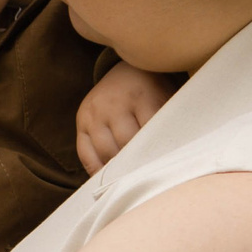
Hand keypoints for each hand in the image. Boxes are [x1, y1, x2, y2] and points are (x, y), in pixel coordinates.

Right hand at [75, 61, 177, 175]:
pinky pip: (85, 154)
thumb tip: (170, 160)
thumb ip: (167, 125)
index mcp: (140, 96)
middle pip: (126, 145)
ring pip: (106, 152)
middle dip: (137, 165)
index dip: (156, 155)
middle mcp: (113, 104)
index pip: (148, 134)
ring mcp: (94, 113)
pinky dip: (97, 170)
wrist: (128, 68)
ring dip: (118, 171)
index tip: (164, 172)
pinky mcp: (81, 121)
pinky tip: (109, 180)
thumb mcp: (166, 99)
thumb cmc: (153, 91)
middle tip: (148, 181)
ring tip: (130, 183)